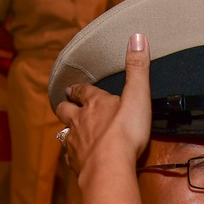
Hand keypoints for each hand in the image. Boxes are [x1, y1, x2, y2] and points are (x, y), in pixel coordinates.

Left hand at [55, 33, 151, 179]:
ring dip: (68, 131)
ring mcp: (76, 142)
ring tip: (71, 132)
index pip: (83, 91)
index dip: (79, 89)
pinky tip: (78, 158)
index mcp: (94, 103)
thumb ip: (137, 68)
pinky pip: (71, 157)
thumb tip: (136, 36)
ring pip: (65, 133)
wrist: (110, 166)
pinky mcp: (76, 163)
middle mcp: (80, 120)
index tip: (75, 88)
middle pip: (65, 110)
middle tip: (66, 105)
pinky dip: (73, 155)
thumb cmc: (125, 131)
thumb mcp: (137, 95)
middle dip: (65, 106)